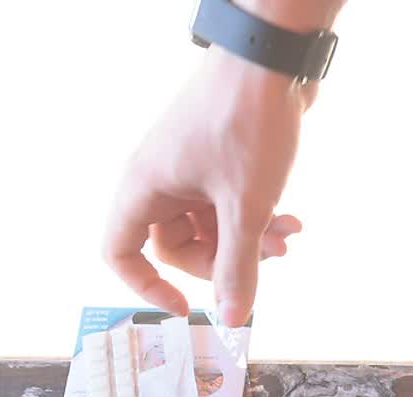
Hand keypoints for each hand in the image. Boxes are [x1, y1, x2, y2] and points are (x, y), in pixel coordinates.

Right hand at [103, 47, 308, 326]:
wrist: (272, 62)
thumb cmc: (246, 123)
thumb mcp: (246, 206)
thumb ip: (239, 266)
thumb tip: (234, 317)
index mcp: (145, 187)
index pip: (120, 251)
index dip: (146, 285)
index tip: (186, 307)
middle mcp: (161, 180)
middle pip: (178, 247)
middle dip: (224, 259)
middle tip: (265, 258)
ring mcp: (191, 170)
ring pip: (212, 228)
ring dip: (250, 240)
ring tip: (288, 236)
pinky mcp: (220, 162)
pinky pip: (231, 206)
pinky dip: (258, 217)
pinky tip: (292, 220)